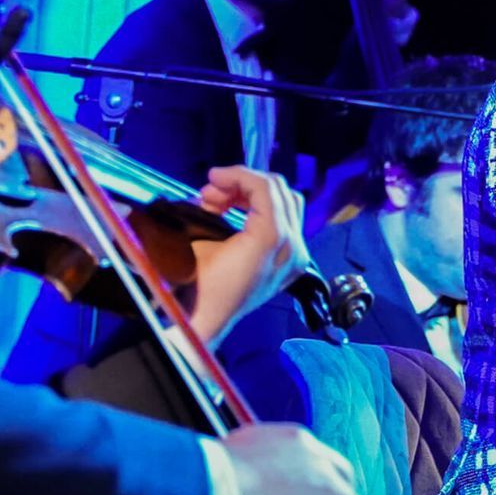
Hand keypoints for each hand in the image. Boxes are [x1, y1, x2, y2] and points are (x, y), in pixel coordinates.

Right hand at [187, 166, 309, 346]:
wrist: (206, 319)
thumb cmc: (199, 283)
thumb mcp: (203, 237)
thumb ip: (217, 204)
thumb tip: (216, 185)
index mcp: (273, 238)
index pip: (265, 187)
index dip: (237, 174)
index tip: (212, 176)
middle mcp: (293, 245)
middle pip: (279, 191)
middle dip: (243, 183)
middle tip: (212, 190)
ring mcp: (297, 254)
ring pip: (285, 203)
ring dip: (252, 195)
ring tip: (217, 201)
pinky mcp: (293, 260)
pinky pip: (285, 221)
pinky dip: (261, 210)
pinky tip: (233, 213)